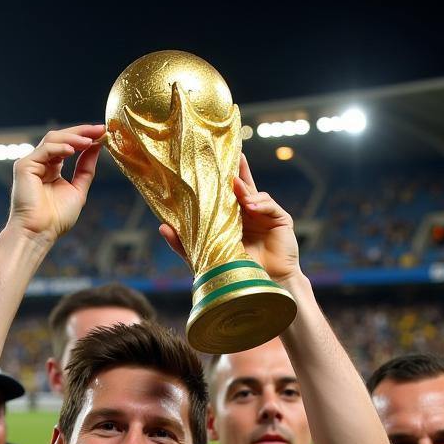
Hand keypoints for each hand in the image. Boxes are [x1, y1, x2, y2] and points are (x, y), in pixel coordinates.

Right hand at [8, 124, 104, 245]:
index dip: (85, 137)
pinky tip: (73, 150)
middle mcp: (41, 163)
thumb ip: (85, 169)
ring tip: (90, 141)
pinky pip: (44, 150)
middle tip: (99, 129)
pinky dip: (59, 148)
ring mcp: (31, 163)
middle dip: (81, 131)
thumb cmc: (56, 219)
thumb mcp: (78, 190)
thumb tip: (96, 147)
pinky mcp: (24, 166)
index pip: (68, 145)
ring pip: (52, 139)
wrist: (39, 233)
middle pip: (60, 137)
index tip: (102, 132)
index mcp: (51, 168)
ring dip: (73, 138)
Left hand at [158, 154, 300, 282]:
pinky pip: (270, 206)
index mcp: (233, 220)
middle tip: (232, 152)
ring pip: (255, 194)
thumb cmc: (235, 276)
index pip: (226, 196)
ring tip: (234, 184)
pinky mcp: (281, 220)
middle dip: (237, 170)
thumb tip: (162, 227)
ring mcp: (266, 216)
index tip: (210, 162)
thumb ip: (184, 244)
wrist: (262, 290)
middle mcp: (250, 215)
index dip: (221, 180)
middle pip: (243, 187)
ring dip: (244, 189)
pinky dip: (260, 203)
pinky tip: (250, 205)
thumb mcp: (206, 258)